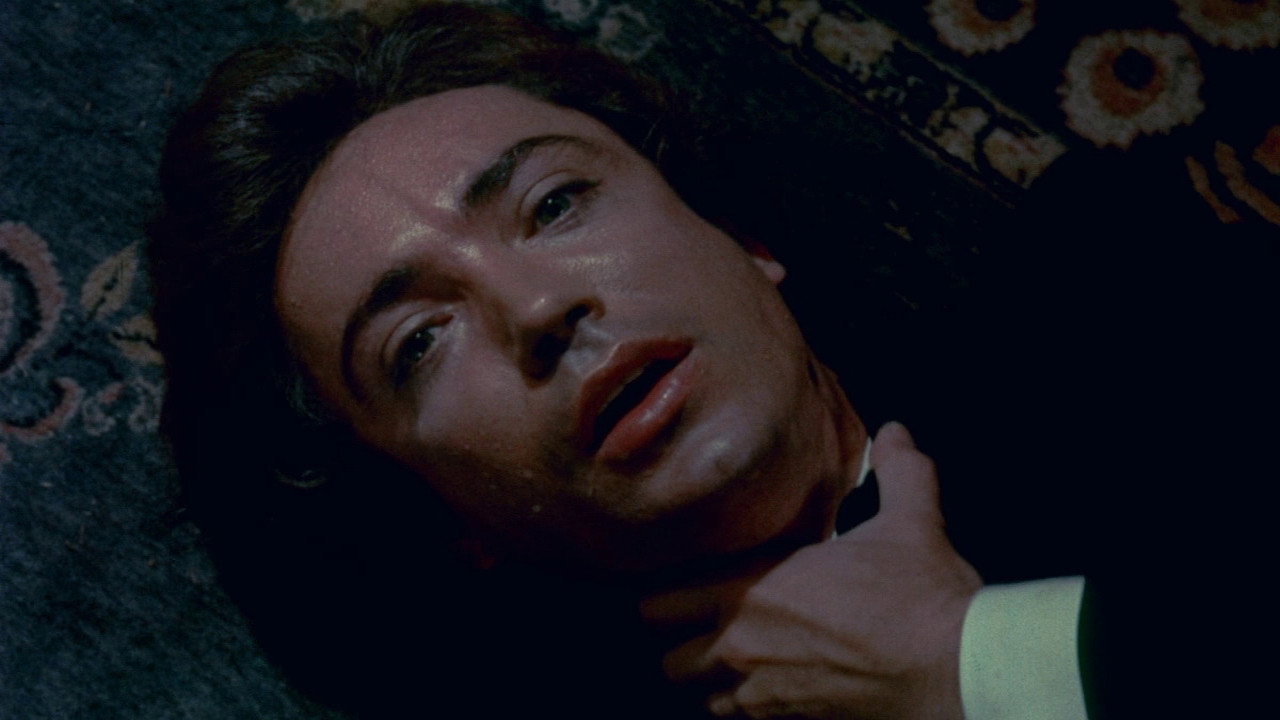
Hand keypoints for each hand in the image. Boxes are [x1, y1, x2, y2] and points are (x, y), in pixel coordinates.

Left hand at [642, 422, 981, 718]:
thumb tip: (896, 431)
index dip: (662, 594)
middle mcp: (743, 647)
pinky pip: (739, 719)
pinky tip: (770, 683)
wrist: (957, 672)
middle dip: (680, 641)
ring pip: (701, 695)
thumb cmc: (922, 597)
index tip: (674, 584)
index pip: (661, 602)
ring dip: (711, 678)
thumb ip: (898, 470)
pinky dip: (746, 705)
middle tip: (703, 621)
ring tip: (735, 655)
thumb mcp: (912, 519)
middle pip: (669, 658)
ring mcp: (763, 693)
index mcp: (752, 591)